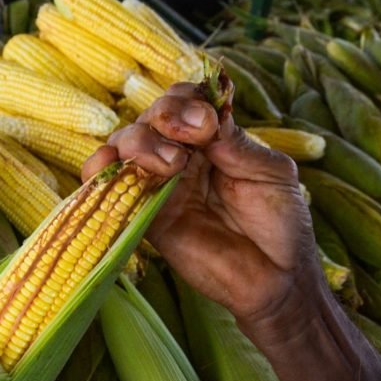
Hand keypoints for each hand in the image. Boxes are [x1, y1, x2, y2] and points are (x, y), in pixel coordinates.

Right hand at [83, 83, 317, 326]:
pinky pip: (109, 189)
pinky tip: (108, 165)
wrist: (275, 279)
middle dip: (164, 118)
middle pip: (151, 118)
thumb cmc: (281, 224)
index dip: (187, 101)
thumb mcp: (271, 173)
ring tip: (169, 163)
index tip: (207, 121)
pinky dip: (98, 171)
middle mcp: (182, 156)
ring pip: (126, 146)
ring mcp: (160, 186)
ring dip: (138, 143)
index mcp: (212, 139)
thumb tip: (204, 117)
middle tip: (192, 139)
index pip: (184, 102)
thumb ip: (237, 144)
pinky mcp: (145, 217)